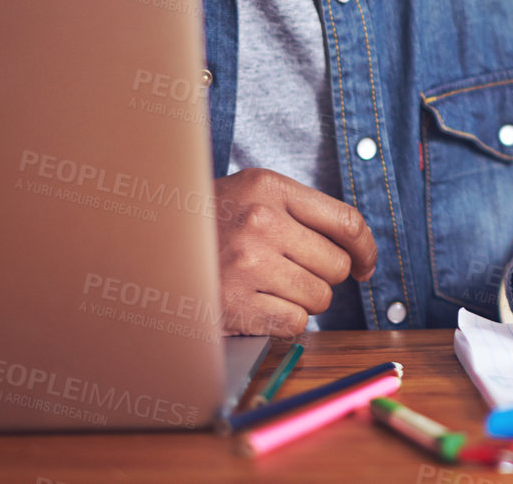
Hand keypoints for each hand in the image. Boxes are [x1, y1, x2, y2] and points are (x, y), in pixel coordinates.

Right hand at [213, 168, 376, 336]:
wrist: (147, 248)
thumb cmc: (209, 224)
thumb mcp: (250, 194)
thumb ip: (300, 212)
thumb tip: (357, 251)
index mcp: (269, 188)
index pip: (346, 220)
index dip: (365, 248)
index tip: (365, 265)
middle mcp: (260, 222)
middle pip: (336, 265)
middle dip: (324, 276)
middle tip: (295, 274)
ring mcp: (247, 264)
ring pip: (319, 298)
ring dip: (303, 300)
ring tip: (270, 288)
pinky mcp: (235, 304)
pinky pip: (295, 324)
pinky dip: (284, 323)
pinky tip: (260, 308)